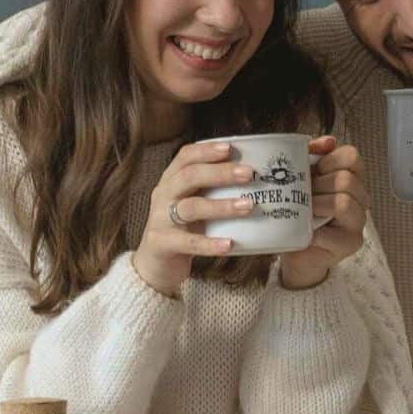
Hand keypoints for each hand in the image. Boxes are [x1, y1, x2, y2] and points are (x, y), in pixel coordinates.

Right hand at [134, 142, 255, 296]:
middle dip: (220, 173)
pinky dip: (210, 244)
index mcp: (171, 181)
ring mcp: (160, 219)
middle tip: (249, 174)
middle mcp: (163, 195)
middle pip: (189, 177)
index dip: (206, 150)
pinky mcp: (162, 244)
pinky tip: (230, 244)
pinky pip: (188, 242)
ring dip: (221, 206)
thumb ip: (214, 191)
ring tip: (248, 206)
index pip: (185, 157)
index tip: (231, 148)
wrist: (155, 264)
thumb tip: (258, 180)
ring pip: (191, 207)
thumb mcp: (195, 204)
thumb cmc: (183, 229)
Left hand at [278, 136, 368, 289]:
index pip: (352, 156)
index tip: (312, 172)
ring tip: (305, 212)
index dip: (328, 161)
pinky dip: (316, 232)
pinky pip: (336, 232)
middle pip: (347, 179)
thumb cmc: (297, 209)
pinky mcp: (351, 243)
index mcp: (351, 176)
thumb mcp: (299, 177)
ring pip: (344, 202)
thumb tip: (327, 141)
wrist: (293, 248)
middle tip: (303, 195)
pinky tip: (307, 232)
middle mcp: (360, 197)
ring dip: (318, 205)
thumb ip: (310, 154)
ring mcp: (358, 221)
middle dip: (318, 185)